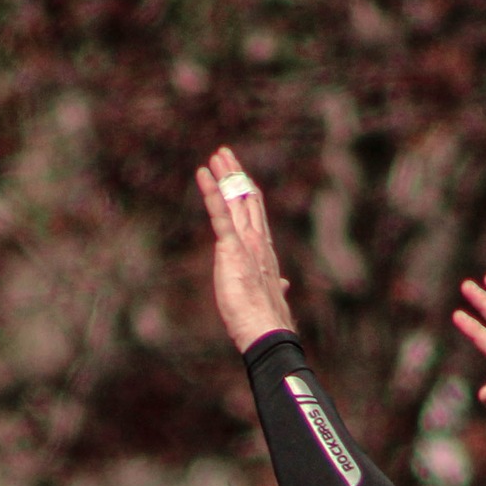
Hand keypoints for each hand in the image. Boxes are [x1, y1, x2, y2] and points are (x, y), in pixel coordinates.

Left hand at [196, 146, 295, 353]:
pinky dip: (210, 192)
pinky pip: (219, 213)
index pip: (256, 215)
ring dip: (224, 176)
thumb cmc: (266, 320)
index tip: (240, 176)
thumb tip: (283, 283)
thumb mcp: (267, 296)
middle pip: (247, 200)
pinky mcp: (231, 248)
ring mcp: (246, 243)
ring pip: (235, 201)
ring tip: (216, 156)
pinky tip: (202, 173)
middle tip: (225, 154)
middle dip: (236, 176)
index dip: (247, 193)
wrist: (267, 332)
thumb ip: (274, 283)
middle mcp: (258, 242)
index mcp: (264, 252)